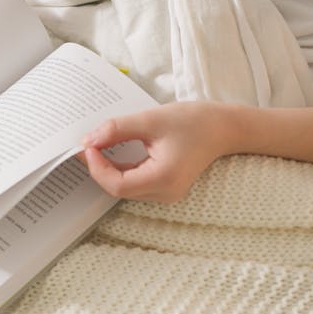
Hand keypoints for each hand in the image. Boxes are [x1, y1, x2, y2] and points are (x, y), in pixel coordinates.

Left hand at [78, 102, 229, 202]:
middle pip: (118, 189)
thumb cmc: (194, 122)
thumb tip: (89, 139)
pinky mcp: (165, 187)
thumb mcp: (151, 120)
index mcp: (164, 178)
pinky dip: (119, 169)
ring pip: (124, 188)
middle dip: (98, 167)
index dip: (97, 167)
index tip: (88, 145)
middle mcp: (165, 193)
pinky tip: (111, 152)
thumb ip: (117, 129)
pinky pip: (134, 183)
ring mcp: (166, 193)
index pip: (117, 185)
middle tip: (87, 143)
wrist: (225, 128)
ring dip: (107, 169)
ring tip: (96, 146)